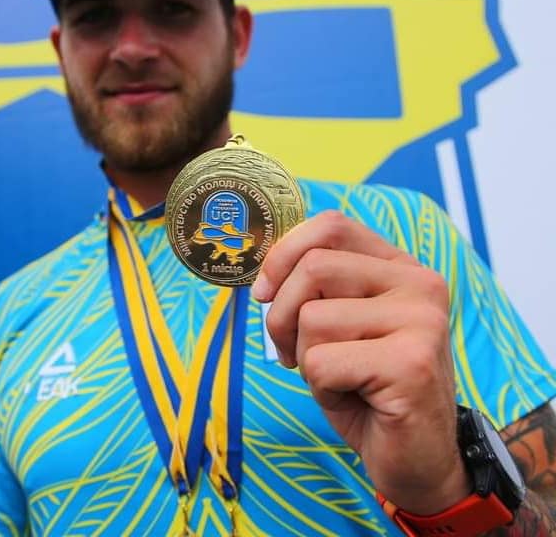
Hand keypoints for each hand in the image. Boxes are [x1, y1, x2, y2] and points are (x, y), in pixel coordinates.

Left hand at [251, 210, 471, 514]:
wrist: (416, 458)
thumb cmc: (367, 387)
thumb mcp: (338, 324)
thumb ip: (316, 287)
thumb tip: (263, 279)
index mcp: (401, 266)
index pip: (331, 226)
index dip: (284, 254)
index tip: (264, 292)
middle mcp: (419, 283)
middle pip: (313, 267)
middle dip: (281, 315)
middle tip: (294, 352)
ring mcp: (421, 320)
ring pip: (312, 316)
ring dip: (305, 357)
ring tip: (337, 377)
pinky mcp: (411, 362)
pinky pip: (321, 361)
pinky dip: (319, 386)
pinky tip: (354, 397)